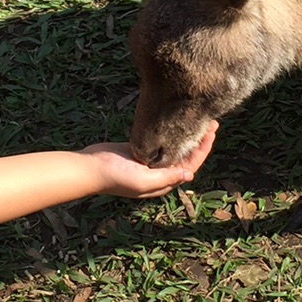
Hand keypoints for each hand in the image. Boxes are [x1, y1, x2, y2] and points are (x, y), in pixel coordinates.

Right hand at [83, 122, 216, 197]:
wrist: (89, 168)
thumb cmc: (115, 177)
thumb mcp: (143, 180)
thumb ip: (166, 177)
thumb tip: (189, 174)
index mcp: (162, 182)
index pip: (190, 165)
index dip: (203, 149)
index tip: (212, 132)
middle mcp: (159, 173)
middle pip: (185, 156)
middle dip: (199, 141)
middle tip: (211, 122)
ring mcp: (149, 162)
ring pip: (175, 148)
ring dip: (187, 135)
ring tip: (199, 120)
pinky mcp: (139, 151)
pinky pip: (160, 142)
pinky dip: (171, 133)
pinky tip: (177, 121)